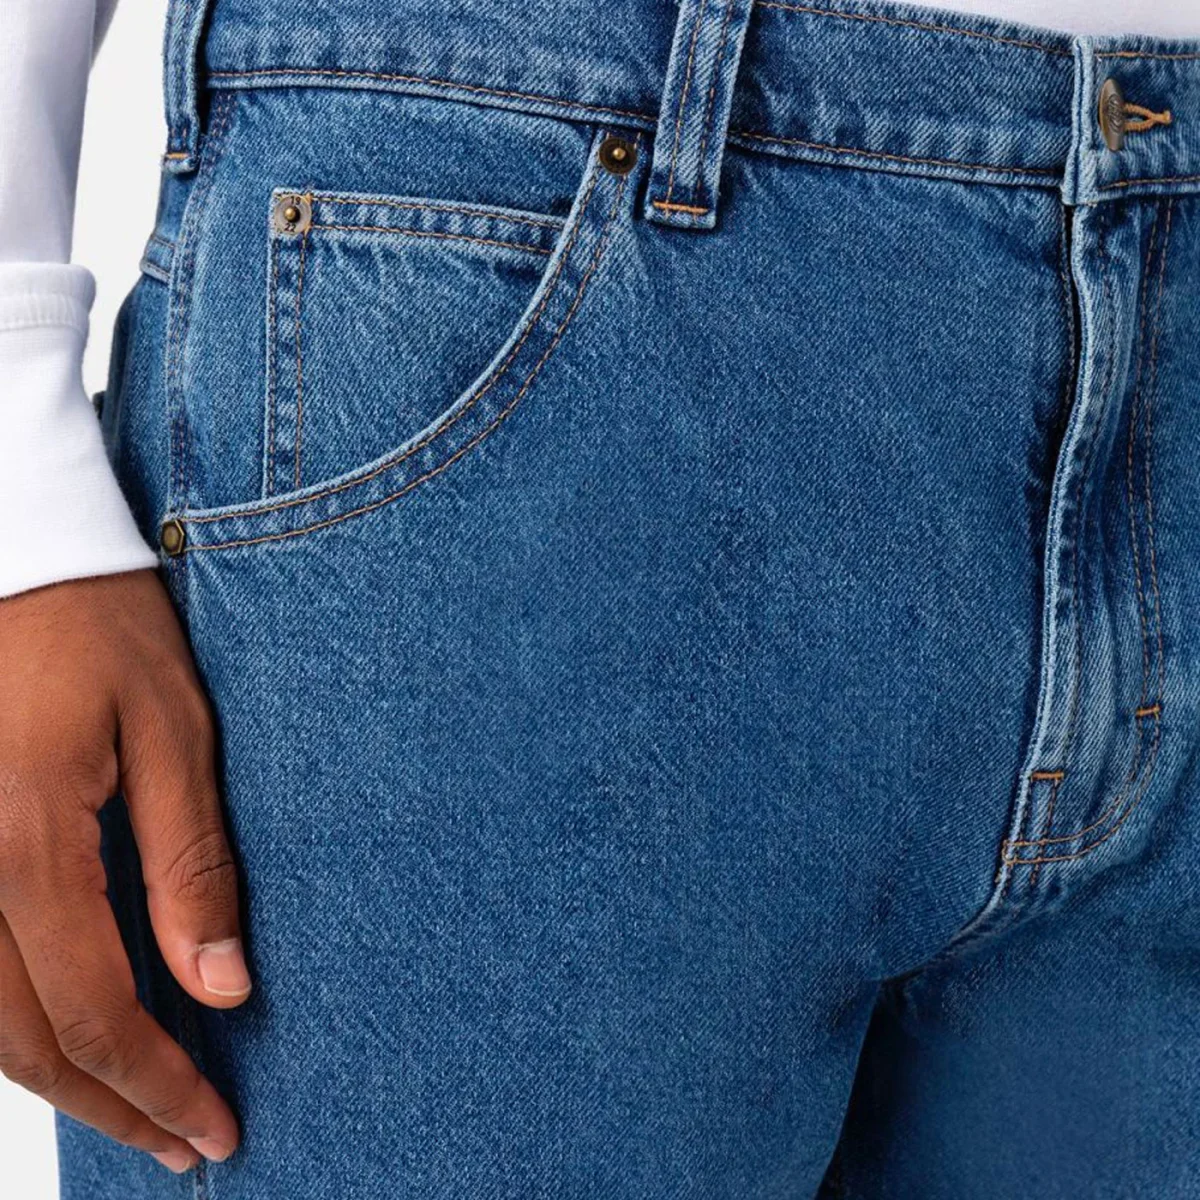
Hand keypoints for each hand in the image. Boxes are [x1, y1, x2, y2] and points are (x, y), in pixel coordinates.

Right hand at [0, 570, 246, 1173]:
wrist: (18, 552)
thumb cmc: (102, 626)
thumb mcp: (175, 730)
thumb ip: (191, 863)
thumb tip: (219, 986)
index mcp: (26, 841)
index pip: (93, 1009)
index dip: (157, 1084)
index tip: (215, 1130)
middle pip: (24, 1039)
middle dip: (111, 1104)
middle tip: (185, 1143)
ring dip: (60, 1077)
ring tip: (137, 1110)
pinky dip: (16, 1023)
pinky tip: (68, 1034)